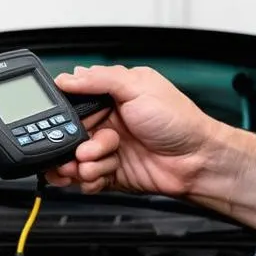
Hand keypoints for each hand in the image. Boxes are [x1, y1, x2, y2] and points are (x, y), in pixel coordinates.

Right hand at [47, 64, 220, 196]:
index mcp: (112, 98)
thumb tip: (69, 76)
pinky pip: (88, 178)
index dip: (64, 116)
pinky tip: (101, 174)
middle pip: (70, 134)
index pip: (74, 104)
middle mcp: (108, 123)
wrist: (197, 160)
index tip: (59, 123)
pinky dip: (90, 179)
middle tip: (80, 148)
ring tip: (94, 162)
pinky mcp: (112, 173)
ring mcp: (110, 150)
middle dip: (69, 144)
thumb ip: (100, 79)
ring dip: (82, 163)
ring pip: (76, 159)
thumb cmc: (178, 121)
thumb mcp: (139, 86)